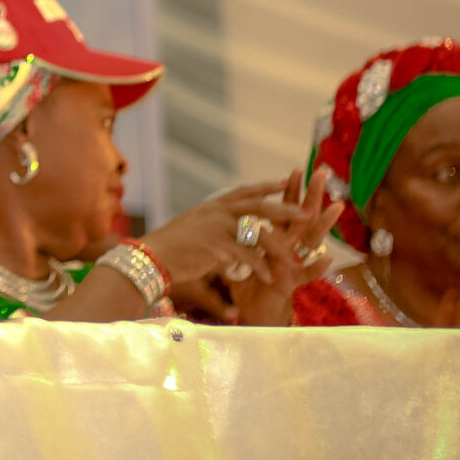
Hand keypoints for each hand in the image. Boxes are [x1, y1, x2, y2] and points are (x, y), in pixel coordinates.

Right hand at [138, 178, 321, 292]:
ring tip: (295, 260)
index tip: (285, 180)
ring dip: (279, 248)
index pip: (245, 191)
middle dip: (286, 209)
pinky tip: (270, 278)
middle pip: (260, 206)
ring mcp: (218, 227)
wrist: (151, 257)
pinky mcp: (218, 246)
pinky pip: (248, 256)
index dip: (266, 186)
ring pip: (258, 232)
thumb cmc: (170, 247)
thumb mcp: (193, 227)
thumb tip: (220, 229)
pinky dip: (261, 268)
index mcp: (213, 205)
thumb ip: (211, 225)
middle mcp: (218, 211)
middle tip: (308, 212)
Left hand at [225, 167, 340, 326]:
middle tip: (322, 174)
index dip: (291, 191)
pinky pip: (305, 276)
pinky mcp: (290, 285)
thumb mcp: (242, 254)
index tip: (295, 170)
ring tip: (337, 207)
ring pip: (310, 242)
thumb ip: (243, 236)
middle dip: (312, 196)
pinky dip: (316, 269)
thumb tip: (233, 213)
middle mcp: (288, 250)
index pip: (285, 210)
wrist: (250, 314)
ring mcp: (292, 266)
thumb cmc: (247, 284)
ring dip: (322, 225)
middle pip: (302, 218)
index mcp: (276, 240)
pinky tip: (328, 260)